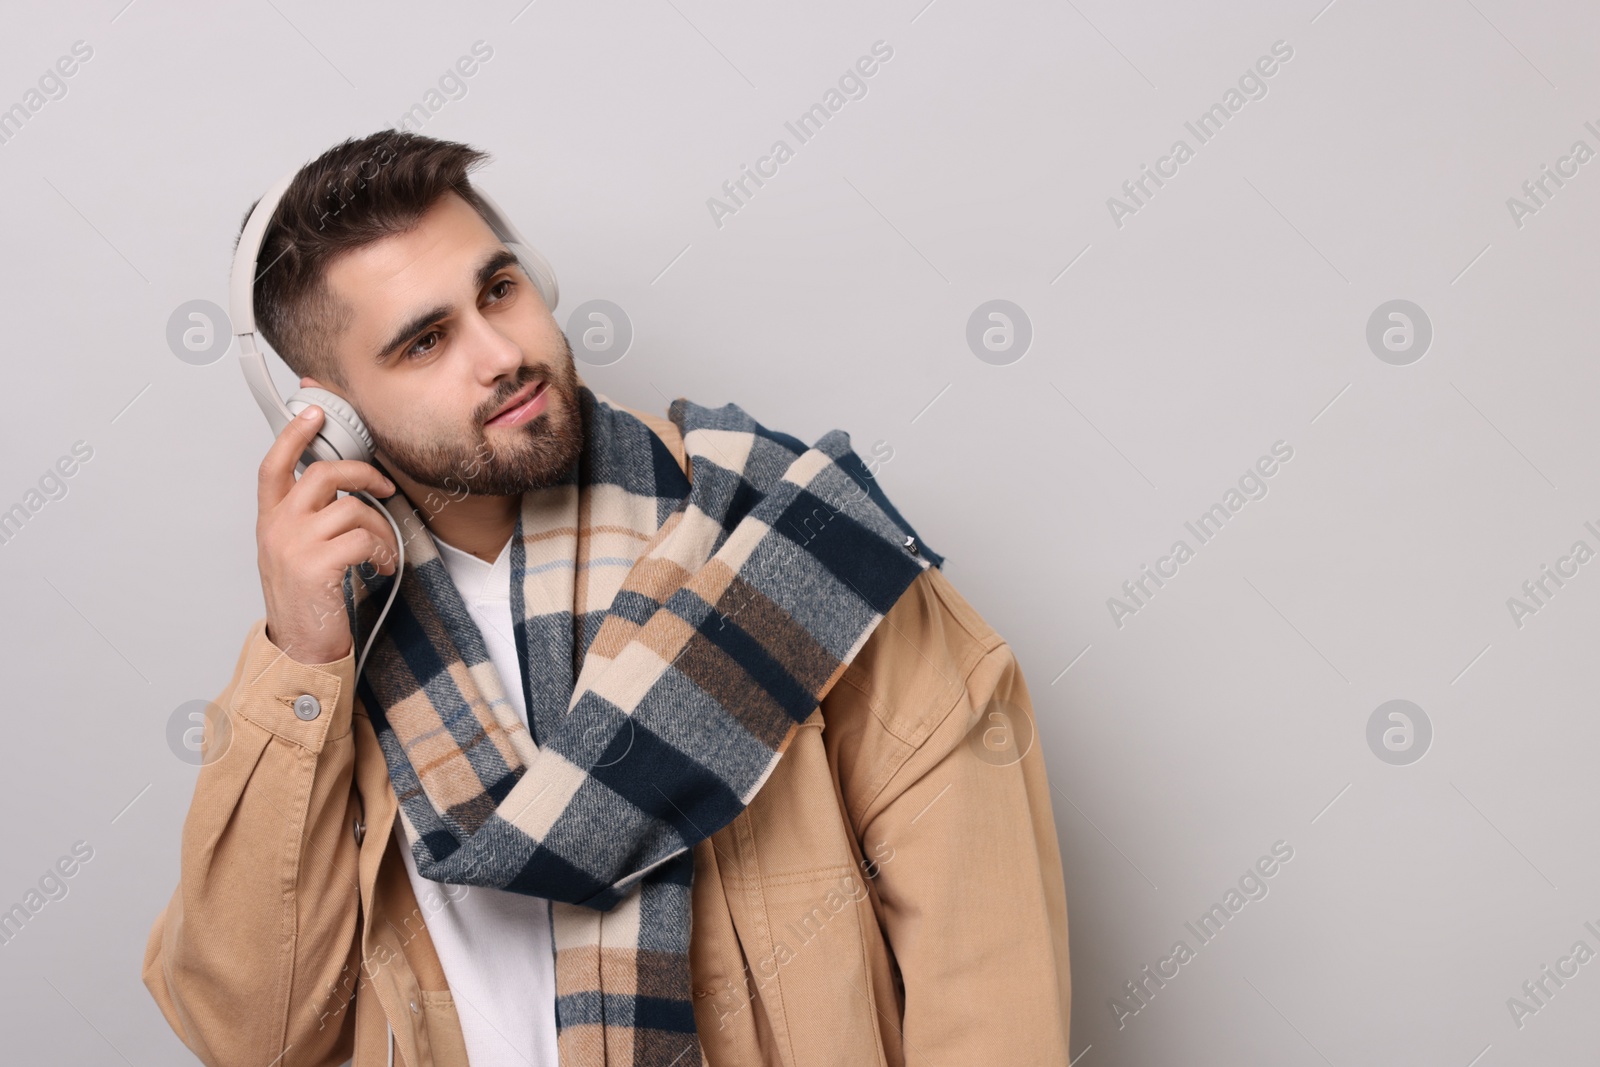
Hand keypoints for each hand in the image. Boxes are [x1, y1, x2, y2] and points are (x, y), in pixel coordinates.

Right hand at [256, 404, 399, 664]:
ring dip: (381, 528)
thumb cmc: (306, 601)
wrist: (300, 650)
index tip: (314, 412)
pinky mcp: (316, 565)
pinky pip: (364, 538)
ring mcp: (294, 545)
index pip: (273, 465)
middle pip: (322, 475)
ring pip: (352, 508)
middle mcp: (276, 528)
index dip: (293, 434)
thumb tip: (347, 491)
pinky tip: (382, 566)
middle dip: (363, 475)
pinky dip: (382, 550)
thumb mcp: (296, 553)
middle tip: (385, 489)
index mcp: (270, 522)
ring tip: (384, 551)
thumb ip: (309, 520)